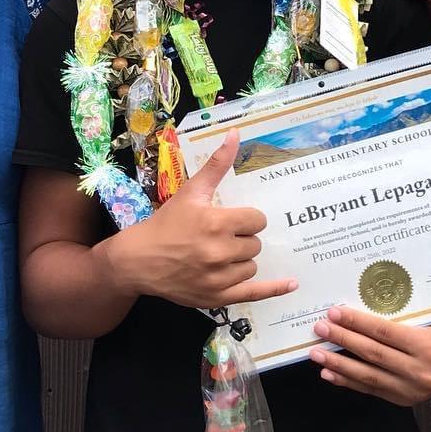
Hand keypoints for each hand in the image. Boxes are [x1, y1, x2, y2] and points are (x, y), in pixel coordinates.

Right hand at [106, 130, 297, 309]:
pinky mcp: (216, 298)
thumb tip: (236, 134)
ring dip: (242, 260)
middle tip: (220, 237)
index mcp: (216, 223)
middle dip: (242, 239)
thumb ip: (217, 164)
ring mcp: (218, 278)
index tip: (232, 220)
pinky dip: (274, 289)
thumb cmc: (166, 223)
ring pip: (252, 266)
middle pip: (255, 244)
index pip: (256, 220)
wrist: (138, 260)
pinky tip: (291, 284)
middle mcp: (219, 252)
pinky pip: (255, 293)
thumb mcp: (191, 191)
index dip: (247, 219)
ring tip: (220, 255)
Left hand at [309, 307, 430, 405]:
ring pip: (368, 375)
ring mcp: (411, 390)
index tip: (336, 312)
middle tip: (320, 327)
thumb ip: (413, 303)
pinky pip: (371, 389)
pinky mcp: (403, 399)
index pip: (384, 332)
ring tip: (316, 352)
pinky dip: (348, 381)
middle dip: (343, 339)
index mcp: (429, 347)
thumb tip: (379, 282)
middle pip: (372, 353)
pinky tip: (330, 372)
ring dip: (338, 363)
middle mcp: (420, 372)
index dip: (357, 322)